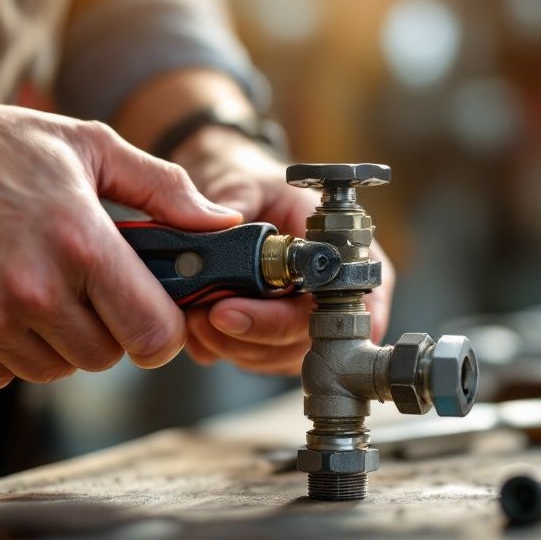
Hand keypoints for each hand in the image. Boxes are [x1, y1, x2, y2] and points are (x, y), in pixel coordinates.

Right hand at [0, 100, 241, 388]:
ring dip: (59, 341)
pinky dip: (8, 350)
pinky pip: (3, 376)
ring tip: (38, 288)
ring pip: (57, 369)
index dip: (164, 331)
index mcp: (81, 244)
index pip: (154, 332)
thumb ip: (164, 188)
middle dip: (109, 328)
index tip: (155, 314)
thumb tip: (223, 222)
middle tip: (87, 288)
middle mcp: (35, 292)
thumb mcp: (88, 147)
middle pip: (107, 356)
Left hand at [172, 128, 395, 374]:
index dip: (279, 319)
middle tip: (201, 315)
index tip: (228, 311)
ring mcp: (303, 321)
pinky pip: (251, 359)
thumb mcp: (247, 179)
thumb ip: (236, 202)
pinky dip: (221, 348)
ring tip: (194, 315)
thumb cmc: (253, 181)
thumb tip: (220, 226)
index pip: (329, 309)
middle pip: (299, 342)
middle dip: (244, 335)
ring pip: (273, 358)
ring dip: (229, 345)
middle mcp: (333, 295)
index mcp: (347, 255)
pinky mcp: (273, 337)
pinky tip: (198, 324)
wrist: (232, 190)